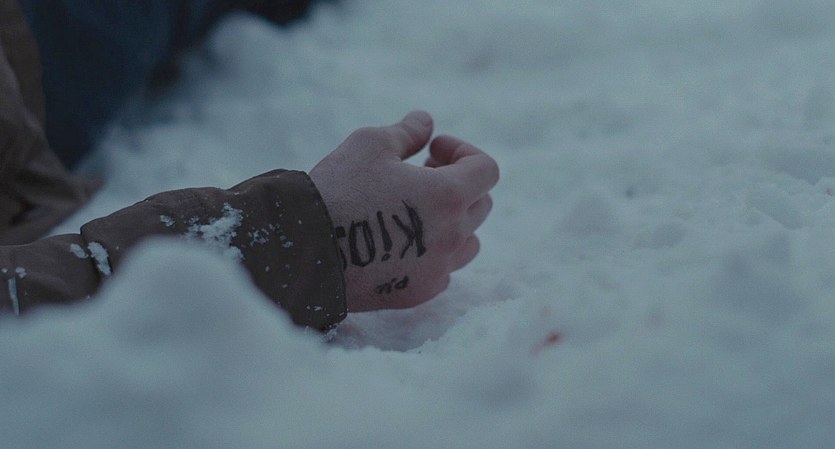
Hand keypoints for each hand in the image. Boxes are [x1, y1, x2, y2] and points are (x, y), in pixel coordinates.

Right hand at [309, 111, 498, 311]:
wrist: (305, 249)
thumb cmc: (339, 189)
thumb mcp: (370, 143)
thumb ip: (407, 131)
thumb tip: (426, 122)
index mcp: (448, 195)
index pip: (487, 170)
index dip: (464, 151)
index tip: (433, 150)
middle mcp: (453, 235)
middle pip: (481, 204)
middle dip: (459, 183)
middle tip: (422, 173)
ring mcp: (438, 268)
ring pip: (469, 242)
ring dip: (454, 221)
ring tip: (418, 210)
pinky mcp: (419, 293)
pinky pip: (444, 271)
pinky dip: (435, 253)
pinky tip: (405, 242)